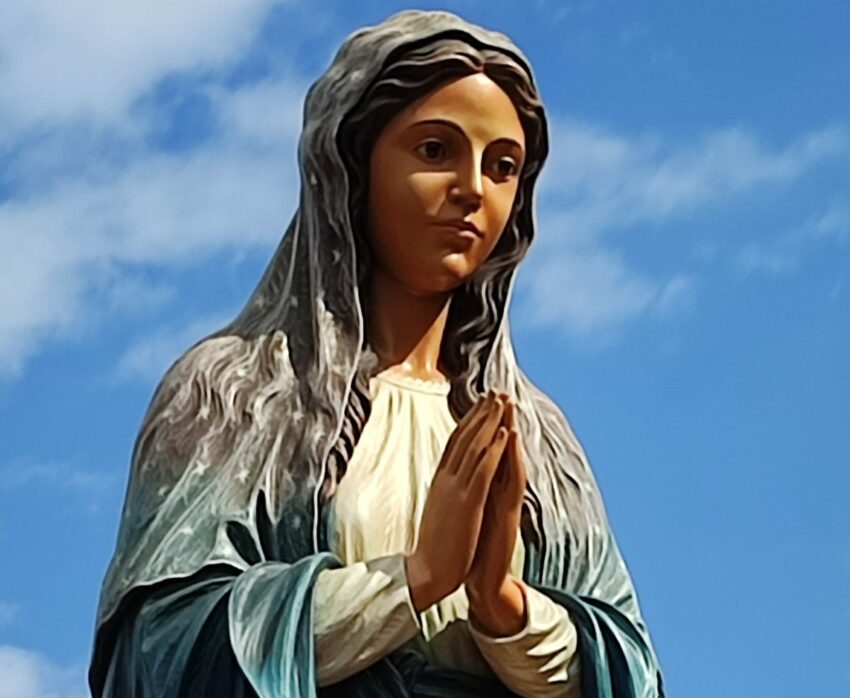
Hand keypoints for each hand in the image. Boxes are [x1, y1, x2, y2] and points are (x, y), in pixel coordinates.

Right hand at [405, 391, 510, 611]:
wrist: (425, 572)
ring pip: (475, 446)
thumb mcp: (436, 510)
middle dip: (481, 412)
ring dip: (490, 421)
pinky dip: (494, 448)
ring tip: (502, 401)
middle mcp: (445, 479)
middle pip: (465, 437)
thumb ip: (443, 491)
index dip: (469, 420)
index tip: (481, 403)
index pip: (454, 442)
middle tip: (495, 391)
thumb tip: (447, 478)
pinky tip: (505, 432)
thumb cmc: (433, 546)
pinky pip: (483, 469)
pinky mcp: (467, 503)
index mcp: (439, 480)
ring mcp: (456, 489)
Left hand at [465, 393, 528, 634]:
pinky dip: (511, 456)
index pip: (486, 454)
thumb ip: (469, 494)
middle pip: (501, 451)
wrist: (484, 582)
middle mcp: (498, 493)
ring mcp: (506, 502)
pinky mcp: (509, 514)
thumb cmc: (472, 549)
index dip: (485, 429)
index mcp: (485, 491)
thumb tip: (460, 476)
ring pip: (510, 459)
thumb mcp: (467, 514)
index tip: (481, 403)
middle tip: (500, 392)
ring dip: (510, 431)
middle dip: (500, 421)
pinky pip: (512, 480)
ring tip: (509, 405)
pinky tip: (511, 437)